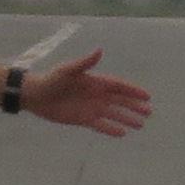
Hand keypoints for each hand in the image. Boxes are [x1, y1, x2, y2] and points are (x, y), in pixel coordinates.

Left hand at [20, 50, 149, 137]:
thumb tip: (99, 50)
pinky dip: (111, 129)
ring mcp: (91, 107)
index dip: (133, 90)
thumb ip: (84, 63)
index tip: (147, 96)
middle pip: (120, 100)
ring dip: (127, 119)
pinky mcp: (83, 119)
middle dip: (135, 106)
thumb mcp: (67, 70)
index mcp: (95, 82)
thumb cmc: (51, 80)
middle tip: (149, 112)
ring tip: (140, 125)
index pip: (119, 86)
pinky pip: (101, 125)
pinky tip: (122, 134)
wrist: (35, 95)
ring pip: (114, 114)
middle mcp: (96, 95)